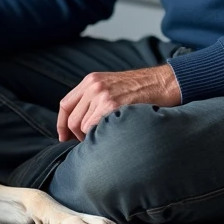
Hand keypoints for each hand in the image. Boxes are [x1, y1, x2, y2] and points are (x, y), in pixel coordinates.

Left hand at [57, 65, 180, 141]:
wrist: (162, 83)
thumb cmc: (141, 89)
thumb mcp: (111, 85)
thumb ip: (94, 98)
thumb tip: (79, 123)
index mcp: (91, 80)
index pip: (65, 104)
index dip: (61, 123)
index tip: (64, 137)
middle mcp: (93, 86)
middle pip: (72, 118)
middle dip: (75, 135)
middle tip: (87, 143)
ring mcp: (102, 95)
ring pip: (81, 126)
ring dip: (89, 137)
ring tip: (103, 139)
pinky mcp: (112, 106)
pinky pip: (94, 128)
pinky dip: (97, 136)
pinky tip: (108, 137)